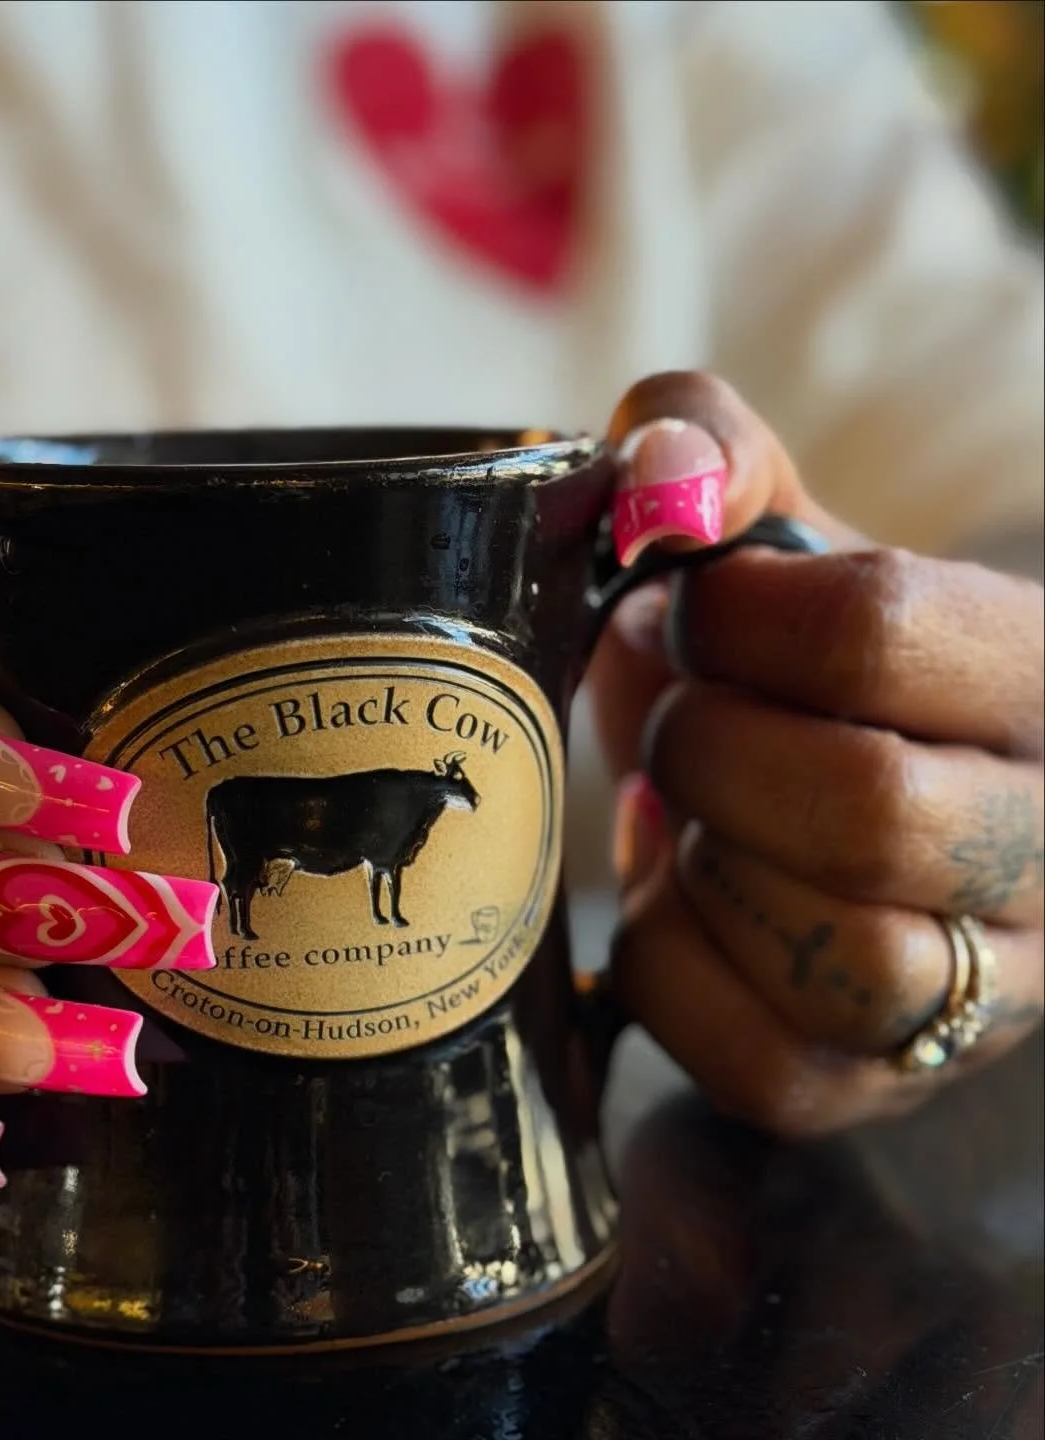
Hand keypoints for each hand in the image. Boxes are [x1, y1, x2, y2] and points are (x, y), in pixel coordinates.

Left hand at [590, 373, 1043, 1134]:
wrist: (799, 775)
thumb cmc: (781, 654)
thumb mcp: (762, 529)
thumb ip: (706, 447)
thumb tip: (657, 478)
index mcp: (1035, 675)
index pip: (879, 631)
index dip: (731, 616)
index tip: (693, 611)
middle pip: (865, 811)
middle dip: (711, 751)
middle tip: (679, 721)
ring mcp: (984, 991)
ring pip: (844, 963)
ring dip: (710, 870)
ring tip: (690, 812)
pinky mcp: (885, 1081)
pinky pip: (766, 1064)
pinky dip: (674, 969)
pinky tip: (675, 892)